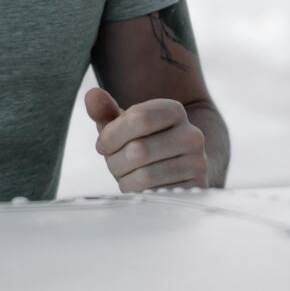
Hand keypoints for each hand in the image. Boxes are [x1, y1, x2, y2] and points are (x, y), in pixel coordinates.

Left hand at [85, 87, 209, 191]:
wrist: (179, 168)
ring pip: (144, 175)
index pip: (138, 118)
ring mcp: (197, 163)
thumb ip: (105, 110)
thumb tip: (92, 96)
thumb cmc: (143, 143)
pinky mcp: (196, 189)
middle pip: (138, 150)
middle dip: (115, 161)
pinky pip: (154, 195)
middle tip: (114, 163)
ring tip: (126, 175)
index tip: (103, 145)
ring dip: (124, 179)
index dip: (111, 135)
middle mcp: (191, 135)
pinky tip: (140, 187)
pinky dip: (138, 193)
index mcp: (173, 110)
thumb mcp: (123, 126)